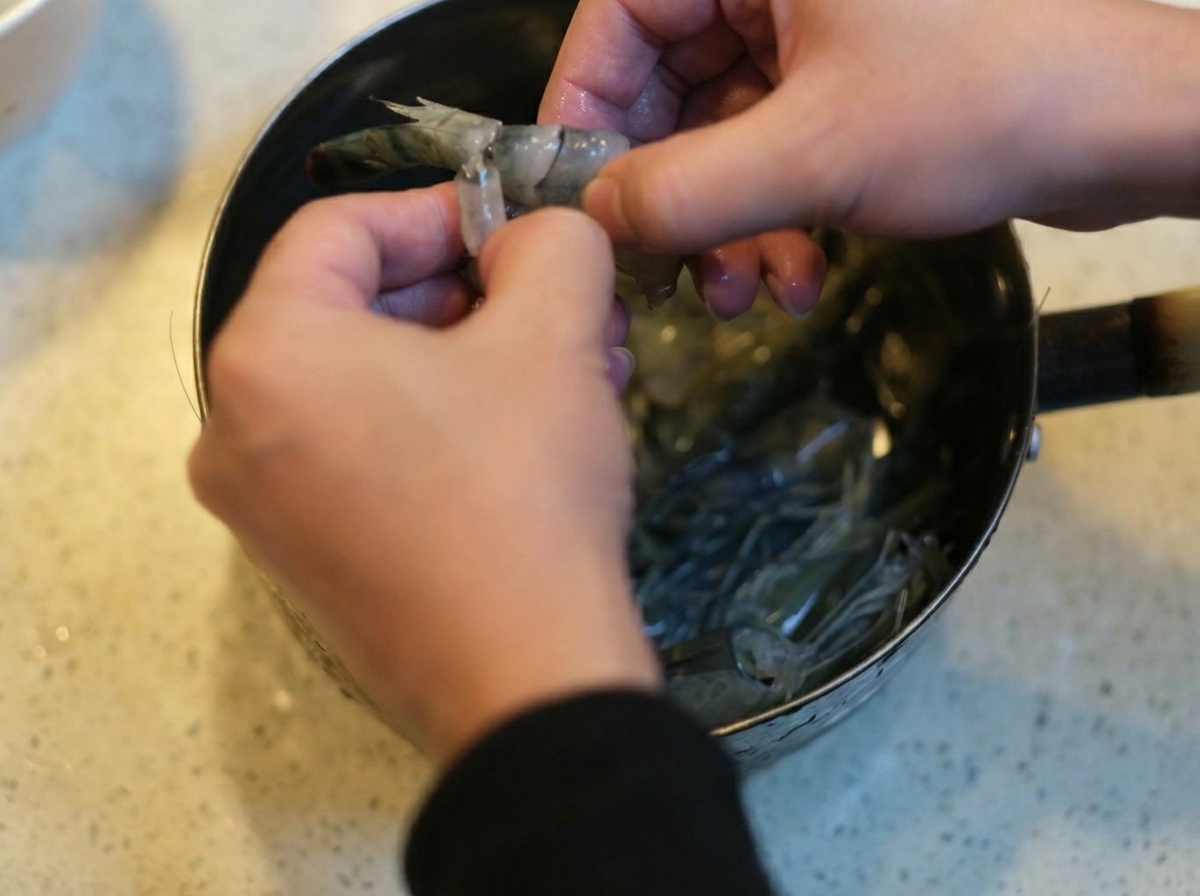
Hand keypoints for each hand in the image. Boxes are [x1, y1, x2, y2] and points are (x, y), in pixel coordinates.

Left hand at [189, 186, 660, 766]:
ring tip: (560, 369)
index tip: (511, 230)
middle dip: (462, 293)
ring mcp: (262, 505)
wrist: (524, 681)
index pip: (337, 230)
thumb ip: (550, 244)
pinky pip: (362, 452)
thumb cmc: (522, 492)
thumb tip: (535, 236)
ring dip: (463, 359)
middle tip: (550, 303)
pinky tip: (523, 434)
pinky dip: (435, 424)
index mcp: (265, 354)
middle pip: (348, 309)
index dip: (433, 211)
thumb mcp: (553, 335)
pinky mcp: (305, 559)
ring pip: (364, 385)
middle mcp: (233, 428)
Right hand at [542, 0, 1199, 271]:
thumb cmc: (989, 100)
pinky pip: (773, 150)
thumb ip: (682, 192)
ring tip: (758, 288)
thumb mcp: (812, 155)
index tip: (578, 194)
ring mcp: (818, 31)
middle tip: (676, 272)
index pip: (621, 14)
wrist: (1127, 128)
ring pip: (721, 132)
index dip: (587, 108)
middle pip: (669, 85)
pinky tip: (801, 273)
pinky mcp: (850, 81)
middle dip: (674, 193)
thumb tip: (592, 217)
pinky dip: (774, 217)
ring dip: (728, 224)